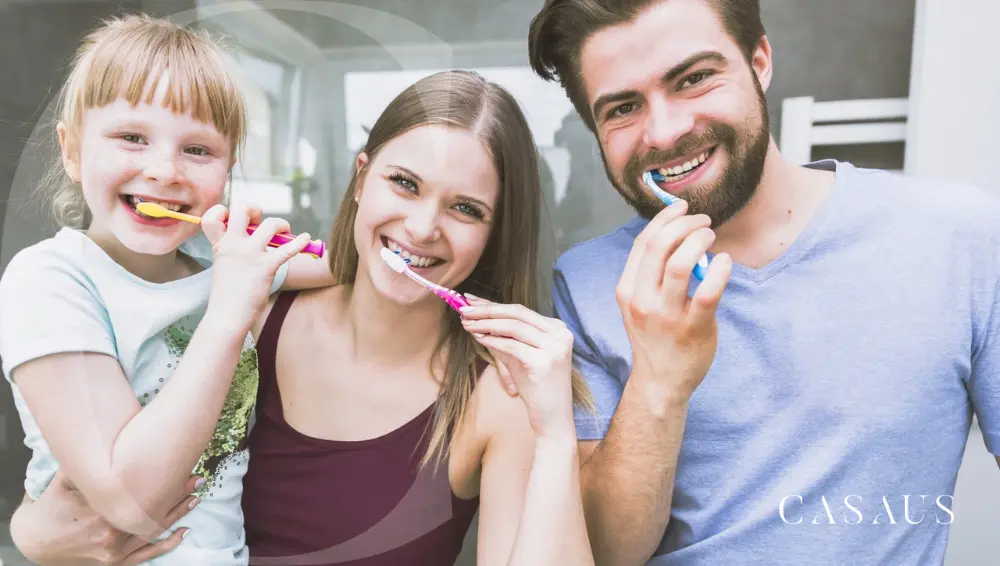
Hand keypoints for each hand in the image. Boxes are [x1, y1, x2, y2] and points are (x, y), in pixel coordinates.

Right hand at [10, 472, 199, 565]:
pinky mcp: (114, 563)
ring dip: (176, 516)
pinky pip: (145, 556)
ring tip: (196, 498)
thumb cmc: (50, 508)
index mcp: (100, 512)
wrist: (34, 541)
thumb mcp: (64, 481)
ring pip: (152, 532)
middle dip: (175, 495)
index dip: (163, 481)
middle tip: (197, 479)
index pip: (140, 494)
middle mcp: (110, 534)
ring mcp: (113, 552)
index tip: (181, 466)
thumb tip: (103, 437)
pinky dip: (166, 545)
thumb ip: (84, 465)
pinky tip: (184, 532)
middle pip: (151, 512)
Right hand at [201, 202, 310, 329]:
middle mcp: (233, 245)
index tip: (234, 220)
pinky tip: (307, 239)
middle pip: (241, 208)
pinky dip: (300, 243)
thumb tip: (256, 240)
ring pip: (270, 224)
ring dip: (282, 225)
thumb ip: (233, 251)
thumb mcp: (224, 266)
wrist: (227, 316)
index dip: (223, 211)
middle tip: (261, 220)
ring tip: (285, 233)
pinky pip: (287, 249)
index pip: (214, 215)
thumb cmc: (228, 295)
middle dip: (254, 207)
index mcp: (220, 245)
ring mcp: (249, 254)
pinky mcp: (265, 267)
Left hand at [460, 295, 575, 438]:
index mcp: (557, 329)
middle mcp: (560, 334)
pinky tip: (478, 338)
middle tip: (463, 309)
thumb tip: (475, 318)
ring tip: (466, 323)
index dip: (493, 304)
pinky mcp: (545, 362)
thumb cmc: (535, 386)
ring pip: (513, 326)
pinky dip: (492, 340)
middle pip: (517, 313)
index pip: (520, 310)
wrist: (552, 417)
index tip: (470, 301)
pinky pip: (512, 346)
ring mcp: (554, 347)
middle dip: (487, 310)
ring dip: (486, 324)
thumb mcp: (518, 356)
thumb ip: (501, 336)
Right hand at [616, 200, 731, 401]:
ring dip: (699, 241)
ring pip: (681, 264)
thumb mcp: (639, 305)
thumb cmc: (656, 338)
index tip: (681, 207)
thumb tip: (676, 237)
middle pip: (659, 247)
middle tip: (703, 221)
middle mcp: (643, 301)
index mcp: (628, 290)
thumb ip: (650, 275)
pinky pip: (708, 292)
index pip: (643, 244)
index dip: (663, 219)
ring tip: (712, 237)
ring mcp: (667, 316)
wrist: (661, 381)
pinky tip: (724, 262)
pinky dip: (719, 270)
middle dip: (684, 224)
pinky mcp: (693, 328)